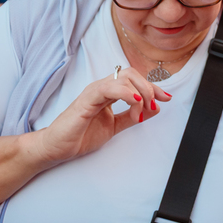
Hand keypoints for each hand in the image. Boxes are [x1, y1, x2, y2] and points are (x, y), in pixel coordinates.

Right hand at [31, 68, 170, 164]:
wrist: (57, 148)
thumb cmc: (80, 135)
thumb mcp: (114, 127)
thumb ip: (132, 117)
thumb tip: (154, 108)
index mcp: (109, 93)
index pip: (135, 80)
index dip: (153, 87)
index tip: (166, 98)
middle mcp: (103, 88)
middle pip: (132, 74)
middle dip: (149, 89)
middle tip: (152, 107)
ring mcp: (94, 92)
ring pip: (123, 78)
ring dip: (140, 92)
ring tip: (142, 111)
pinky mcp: (86, 100)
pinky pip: (108, 88)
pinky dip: (125, 92)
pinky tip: (134, 101)